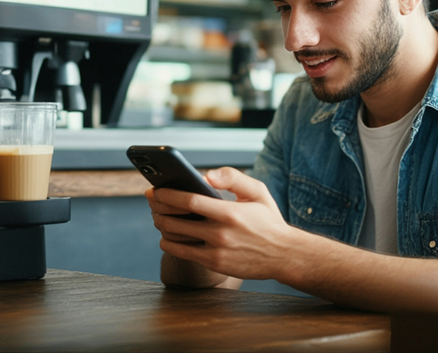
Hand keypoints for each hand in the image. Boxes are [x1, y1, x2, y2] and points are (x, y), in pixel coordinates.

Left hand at [150, 167, 299, 281]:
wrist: (284, 254)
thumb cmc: (268, 221)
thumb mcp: (257, 191)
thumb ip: (233, 177)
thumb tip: (207, 174)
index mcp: (230, 212)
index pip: (190, 200)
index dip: (168, 195)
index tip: (156, 190)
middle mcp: (221, 232)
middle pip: (177, 220)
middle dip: (158, 210)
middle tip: (153, 203)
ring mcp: (216, 250)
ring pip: (176, 238)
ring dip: (162, 226)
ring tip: (160, 218)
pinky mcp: (215, 264)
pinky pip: (183, 253)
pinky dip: (170, 244)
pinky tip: (167, 237)